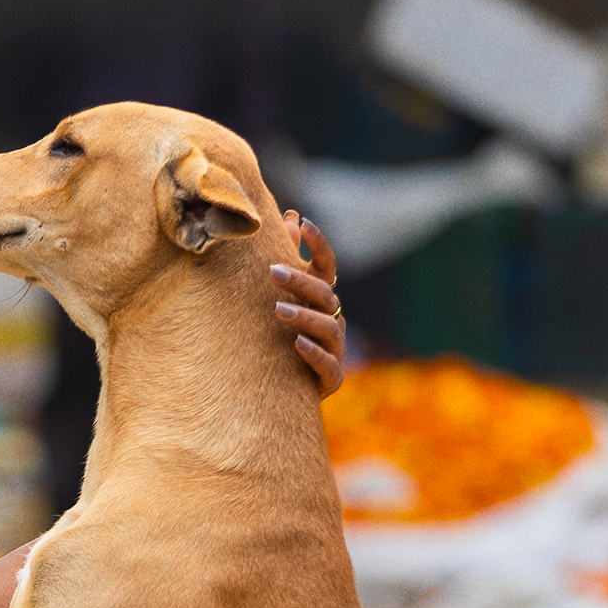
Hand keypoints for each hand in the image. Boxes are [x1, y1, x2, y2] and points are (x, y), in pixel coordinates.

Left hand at [271, 213, 345, 394]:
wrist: (282, 392)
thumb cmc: (279, 339)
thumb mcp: (281, 298)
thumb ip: (287, 259)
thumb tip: (289, 215)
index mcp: (322, 299)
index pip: (327, 266)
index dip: (319, 244)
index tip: (304, 223)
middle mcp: (333, 320)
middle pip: (324, 295)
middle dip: (300, 281)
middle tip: (272, 271)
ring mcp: (335, 350)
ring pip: (327, 328)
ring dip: (304, 317)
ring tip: (278, 310)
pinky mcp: (330, 378)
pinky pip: (328, 366)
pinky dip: (313, 354)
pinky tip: (296, 344)